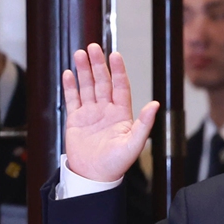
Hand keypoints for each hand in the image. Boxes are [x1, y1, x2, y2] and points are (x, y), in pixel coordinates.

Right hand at [61, 43, 158, 181]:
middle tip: (93, 47)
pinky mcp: (76, 119)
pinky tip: (69, 73)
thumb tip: (155, 105)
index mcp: (122, 114)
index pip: (120, 87)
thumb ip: (144, 124)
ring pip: (87, 87)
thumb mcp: (134, 144)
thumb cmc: (117, 163)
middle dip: (98, 65)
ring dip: (84, 71)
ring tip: (80, 54)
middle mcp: (107, 110)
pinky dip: (70, 86)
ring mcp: (91, 113)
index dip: (118, 71)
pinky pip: (73, 99)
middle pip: (103, 82)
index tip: (114, 55)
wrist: (94, 176)